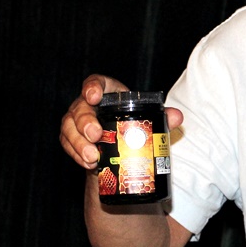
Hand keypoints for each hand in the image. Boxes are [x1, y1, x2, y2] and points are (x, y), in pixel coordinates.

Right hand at [59, 74, 182, 169]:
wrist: (119, 145)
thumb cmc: (133, 124)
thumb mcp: (147, 119)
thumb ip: (162, 117)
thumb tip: (177, 116)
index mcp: (107, 93)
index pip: (95, 82)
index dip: (92, 87)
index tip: (94, 97)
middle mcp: (87, 105)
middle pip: (80, 108)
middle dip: (85, 122)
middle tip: (96, 135)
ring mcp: (76, 122)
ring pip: (69, 128)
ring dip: (78, 143)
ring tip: (92, 157)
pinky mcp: (71, 139)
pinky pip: (68, 145)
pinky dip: (77, 155)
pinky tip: (88, 164)